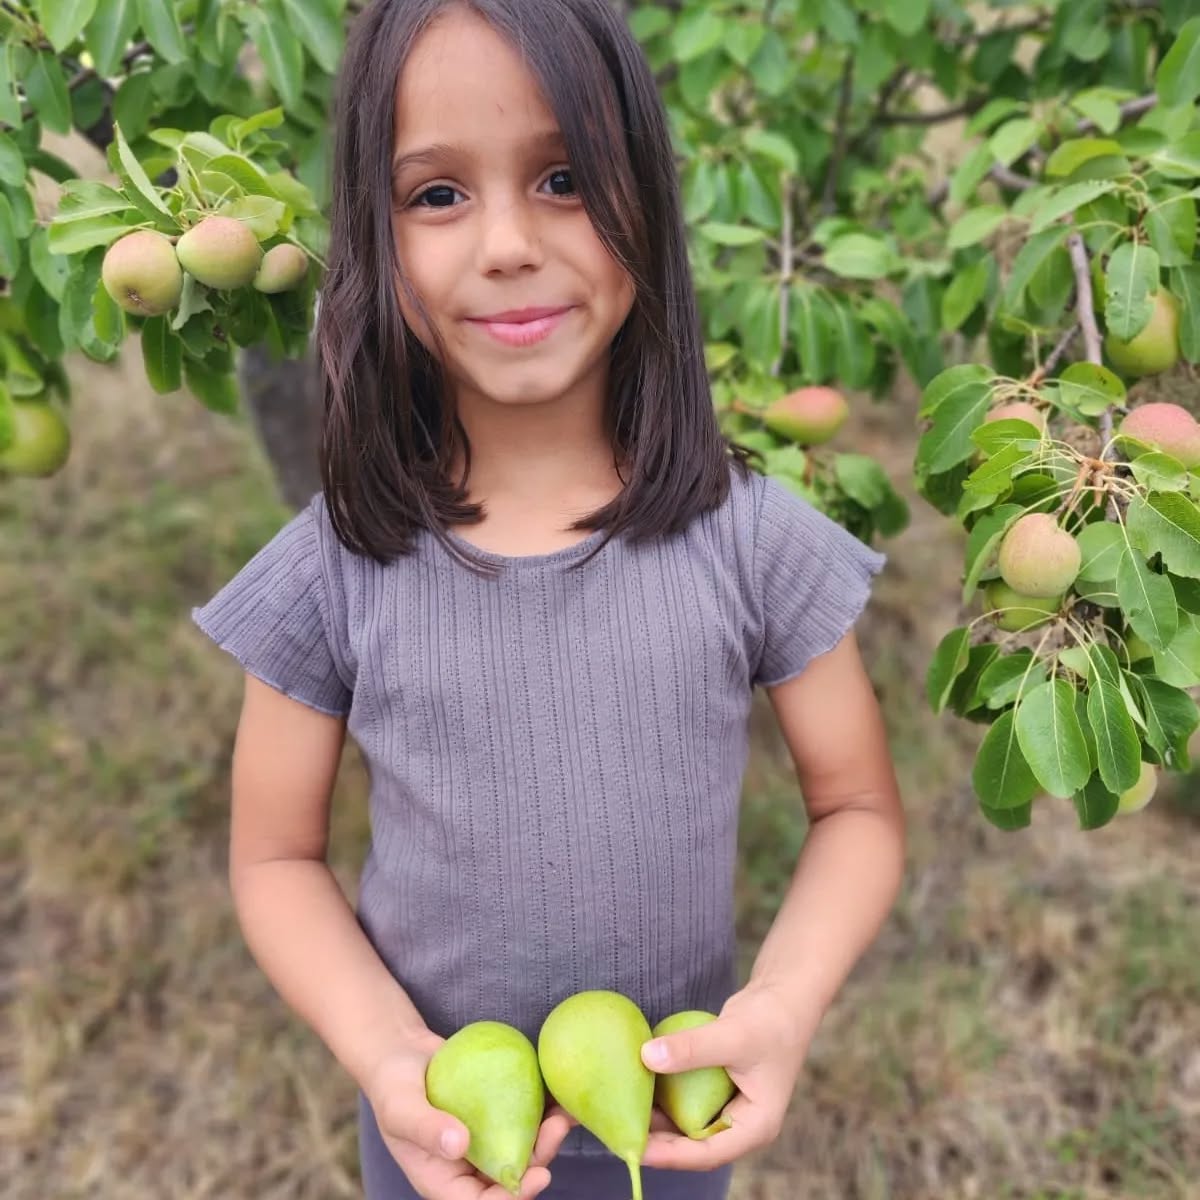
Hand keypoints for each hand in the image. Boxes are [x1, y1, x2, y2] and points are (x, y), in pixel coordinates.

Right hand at [365, 1028, 576, 1199]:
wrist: (401, 1053)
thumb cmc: (392, 1085)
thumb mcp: (400, 1107)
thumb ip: (425, 1127)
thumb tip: (459, 1145)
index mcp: (443, 1180)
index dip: (509, 1199)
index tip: (537, 1176)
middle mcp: (468, 1167)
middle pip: (509, 1178)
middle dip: (538, 1160)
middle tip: (556, 1129)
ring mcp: (484, 1140)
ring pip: (522, 1149)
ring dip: (546, 1137)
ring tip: (564, 1113)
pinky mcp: (496, 1113)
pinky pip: (522, 1117)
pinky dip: (542, 1109)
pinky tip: (559, 1095)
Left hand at [637, 985, 809, 1171]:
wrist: (783, 996)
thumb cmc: (769, 1020)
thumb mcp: (731, 1036)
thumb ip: (691, 1049)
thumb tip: (646, 1056)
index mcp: (755, 1126)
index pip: (708, 1152)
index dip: (671, 1155)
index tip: (637, 1149)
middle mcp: (741, 1124)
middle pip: (694, 1144)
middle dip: (659, 1142)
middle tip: (620, 1134)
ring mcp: (729, 1107)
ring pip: (687, 1124)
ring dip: (658, 1121)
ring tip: (622, 1115)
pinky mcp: (716, 1089)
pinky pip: (686, 1101)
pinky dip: (665, 1097)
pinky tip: (638, 1088)